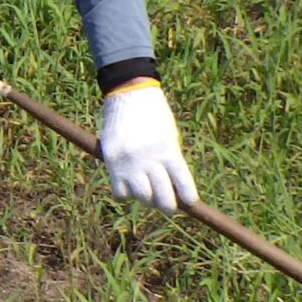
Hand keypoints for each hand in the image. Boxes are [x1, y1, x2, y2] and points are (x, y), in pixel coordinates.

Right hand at [99, 83, 197, 211]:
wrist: (129, 95)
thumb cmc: (154, 117)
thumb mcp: (169, 136)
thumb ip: (170, 161)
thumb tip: (173, 191)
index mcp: (169, 151)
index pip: (183, 184)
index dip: (188, 199)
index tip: (189, 203)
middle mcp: (150, 159)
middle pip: (163, 199)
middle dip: (167, 206)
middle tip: (167, 205)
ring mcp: (130, 163)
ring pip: (142, 198)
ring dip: (146, 198)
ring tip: (146, 191)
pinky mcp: (112, 162)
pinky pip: (120, 192)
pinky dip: (125, 193)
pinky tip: (127, 184)